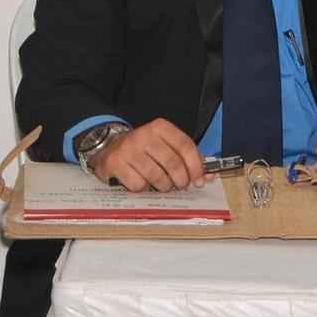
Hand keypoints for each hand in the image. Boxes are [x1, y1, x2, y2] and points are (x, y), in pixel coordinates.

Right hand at [89, 117, 207, 191]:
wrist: (109, 145)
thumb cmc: (144, 148)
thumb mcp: (165, 144)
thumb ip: (186, 157)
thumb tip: (208, 176)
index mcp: (160, 127)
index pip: (185, 145)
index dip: (196, 165)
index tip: (200, 180)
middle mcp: (144, 135)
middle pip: (172, 163)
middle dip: (181, 179)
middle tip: (181, 185)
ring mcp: (128, 149)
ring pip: (157, 176)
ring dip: (164, 186)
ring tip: (163, 184)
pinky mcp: (115, 164)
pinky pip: (138, 184)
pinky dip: (144, 189)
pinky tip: (143, 182)